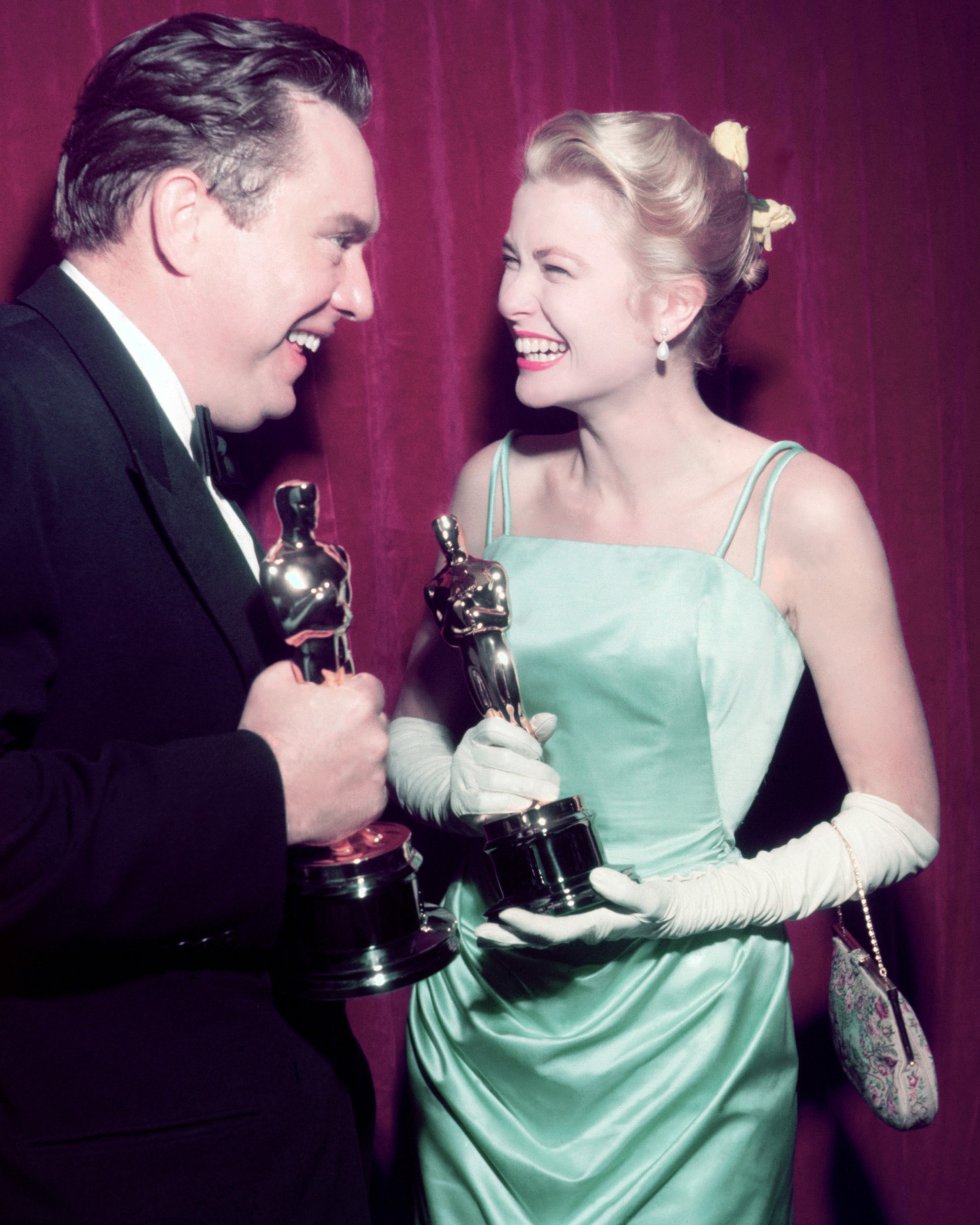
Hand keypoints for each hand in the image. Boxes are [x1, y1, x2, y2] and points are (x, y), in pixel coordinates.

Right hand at [240, 661, 387, 844]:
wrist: (260, 798)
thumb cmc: (266, 740)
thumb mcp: (272, 684)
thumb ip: (300, 668)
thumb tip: (310, 670)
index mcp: (359, 704)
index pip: (370, 687)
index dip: (351, 693)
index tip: (334, 704)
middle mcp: (376, 737)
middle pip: (375, 723)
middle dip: (356, 726)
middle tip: (325, 738)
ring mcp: (377, 773)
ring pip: (374, 757)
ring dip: (356, 757)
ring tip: (322, 768)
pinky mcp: (373, 803)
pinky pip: (370, 788)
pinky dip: (354, 788)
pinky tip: (328, 789)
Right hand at [450, 713, 559, 824]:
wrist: (465, 796)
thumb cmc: (495, 767)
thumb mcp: (511, 747)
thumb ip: (531, 734)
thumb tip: (551, 719)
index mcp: (477, 735)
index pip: (493, 729)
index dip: (520, 739)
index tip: (539, 752)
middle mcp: (466, 753)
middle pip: (502, 758)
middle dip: (533, 771)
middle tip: (554, 783)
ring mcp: (462, 778)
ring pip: (495, 780)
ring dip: (526, 788)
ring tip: (546, 795)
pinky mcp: (463, 802)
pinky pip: (485, 802)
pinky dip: (508, 803)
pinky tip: (526, 804)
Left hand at [474, 867, 675, 947]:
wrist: (674, 913)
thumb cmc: (663, 907)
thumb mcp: (652, 900)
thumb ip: (628, 892)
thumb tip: (597, 877)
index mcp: (595, 927)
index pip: (554, 931)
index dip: (528, 925)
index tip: (505, 914)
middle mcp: (583, 930)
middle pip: (538, 939)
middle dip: (508, 937)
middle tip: (478, 933)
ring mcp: (581, 925)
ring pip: (540, 934)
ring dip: (511, 933)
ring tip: (483, 930)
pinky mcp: (582, 916)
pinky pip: (548, 923)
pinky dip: (526, 922)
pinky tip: (510, 917)